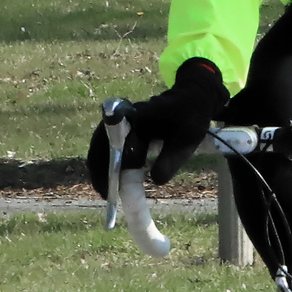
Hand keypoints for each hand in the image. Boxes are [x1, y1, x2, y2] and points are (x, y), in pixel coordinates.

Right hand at [86, 59, 229, 196]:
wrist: (193, 96)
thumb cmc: (191, 117)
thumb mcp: (187, 141)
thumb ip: (171, 160)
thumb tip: (154, 181)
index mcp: (139, 118)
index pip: (115, 141)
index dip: (109, 164)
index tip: (112, 184)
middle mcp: (125, 117)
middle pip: (100, 143)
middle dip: (99, 170)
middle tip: (106, 195)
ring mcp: (122, 120)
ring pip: (100, 143)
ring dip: (100, 166)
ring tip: (107, 190)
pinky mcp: (124, 125)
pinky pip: (107, 142)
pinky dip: (106, 160)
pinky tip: (112, 177)